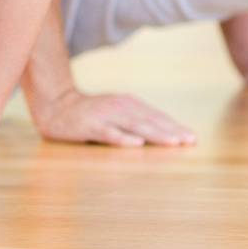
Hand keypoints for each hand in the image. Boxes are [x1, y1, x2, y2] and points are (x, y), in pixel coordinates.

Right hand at [28, 89, 196, 146]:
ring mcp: (104, 116)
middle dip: (171, 131)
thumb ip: (135, 120)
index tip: (192, 138)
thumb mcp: (116, 112)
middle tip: (189, 141)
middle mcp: (119, 107)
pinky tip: (136, 145)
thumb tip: (163, 133)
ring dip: (155, 134)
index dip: (174, 126)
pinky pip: (109, 134)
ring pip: (134, 126)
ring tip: (172, 142)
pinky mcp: (89, 126)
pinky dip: (123, 138)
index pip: (156, 116)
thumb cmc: (90, 114)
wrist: (56, 106)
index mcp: (128, 103)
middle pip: (150, 121)